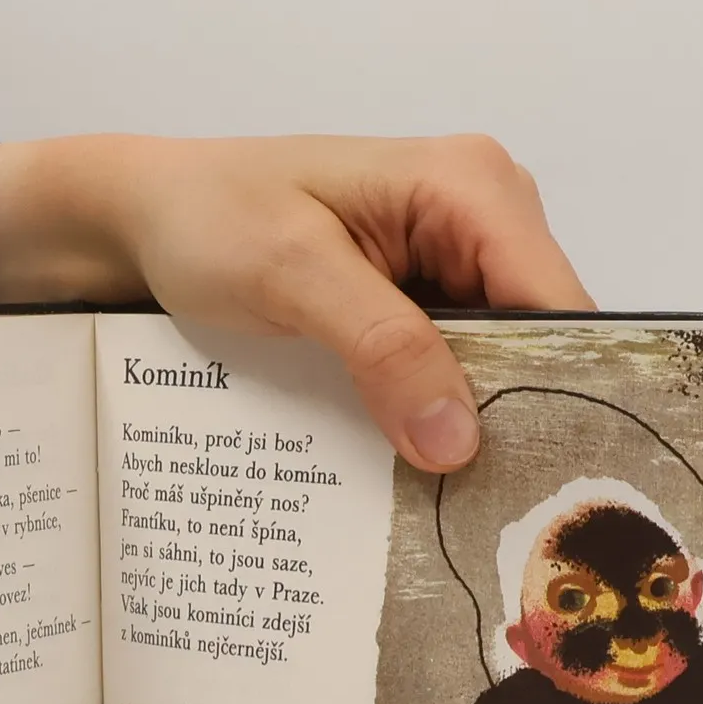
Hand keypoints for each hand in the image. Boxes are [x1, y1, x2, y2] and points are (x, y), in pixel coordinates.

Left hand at [0, 134, 589, 471]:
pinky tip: (413, 476)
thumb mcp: (291, 274)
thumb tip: (459, 440)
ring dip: (470, 430)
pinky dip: (430, 419)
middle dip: (517, 420)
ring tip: (454, 513)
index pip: (560, 302)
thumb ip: (382, 345)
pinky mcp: (414, 307)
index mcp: (471, 185)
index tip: (546, 483)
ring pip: (496, 367)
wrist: (135, 220)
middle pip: (541, 341)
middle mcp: (480, 219)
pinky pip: (447, 372)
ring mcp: (448, 266)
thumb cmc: (204, 216)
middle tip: (494, 519)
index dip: (567, 390)